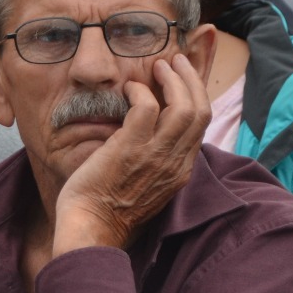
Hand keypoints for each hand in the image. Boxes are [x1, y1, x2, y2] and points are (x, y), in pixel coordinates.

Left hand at [54, 53, 209, 254]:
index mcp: (180, 171)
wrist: (90, 230)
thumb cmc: (106, 211)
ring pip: (183, 106)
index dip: (197, 97)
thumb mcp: (144, 187)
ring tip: (160, 66)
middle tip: (177, 63)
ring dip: (173, 80)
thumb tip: (146, 138)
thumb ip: (153, 163)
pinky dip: (141, 92)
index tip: (184, 82)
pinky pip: (147, 108)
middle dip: (192, 80)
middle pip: (201, 111)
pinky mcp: (130, 149)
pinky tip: (129, 89)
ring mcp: (155, 155)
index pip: (201, 126)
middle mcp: (175, 162)